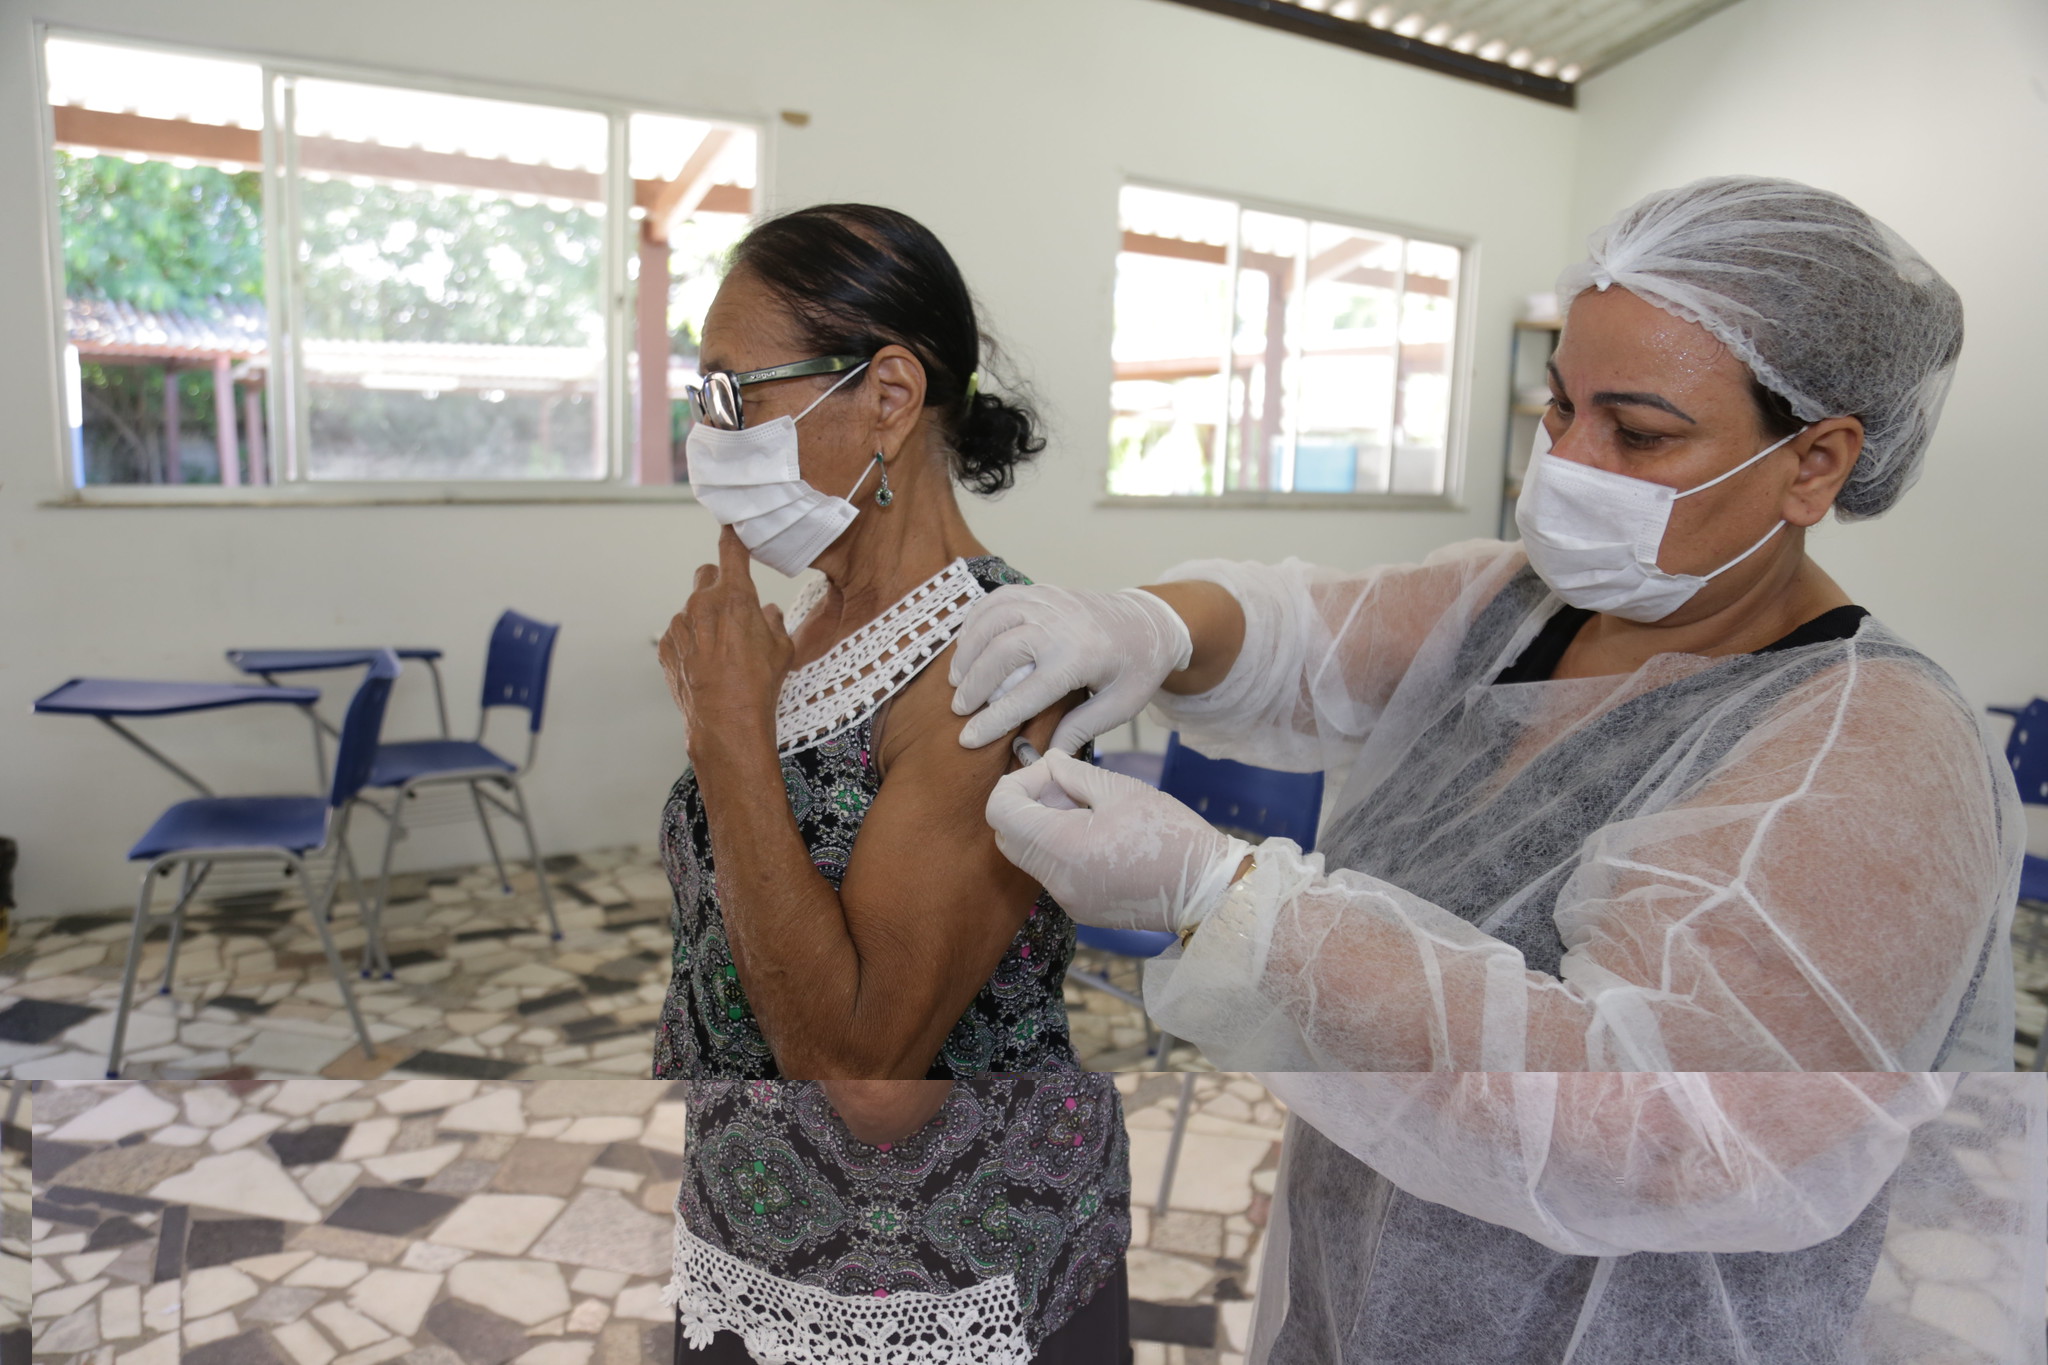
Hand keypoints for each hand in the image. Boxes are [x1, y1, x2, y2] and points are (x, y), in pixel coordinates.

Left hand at [659, 527, 795, 757]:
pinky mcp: (666, 646)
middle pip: (706, 574)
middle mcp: (702, 604)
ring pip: (693, 609)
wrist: (726, 721)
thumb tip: (767, 613)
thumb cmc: (758, 685)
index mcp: (734, 596)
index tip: (731, 525)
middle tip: (733, 609)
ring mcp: (680, 624)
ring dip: (705, 620)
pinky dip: (692, 642)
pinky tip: (706, 665)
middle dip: (719, 585)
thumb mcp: (782, 649)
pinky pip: (681, 633)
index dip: (733, 535)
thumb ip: (773, 622)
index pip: (731, 550)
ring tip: (722, 652)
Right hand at [950, 585, 1192, 752]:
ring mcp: (1048, 602)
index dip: (992, 720)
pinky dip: (977, 618)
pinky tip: (968, 642)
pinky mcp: (1043, 591)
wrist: (1151, 621)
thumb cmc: (1138, 668)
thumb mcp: (1120, 706)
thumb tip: (1046, 757)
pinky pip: (998, 599)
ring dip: (968, 650)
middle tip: (960, 709)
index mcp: (1079, 658)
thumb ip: (1081, 729)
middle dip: (973, 684)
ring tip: (958, 679)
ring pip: (992, 620)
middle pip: (999, 653)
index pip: (1024, 694)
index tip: (968, 738)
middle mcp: (1059, 625)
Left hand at [984, 750, 1247, 933]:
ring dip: (1042, 826)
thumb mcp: (1121, 790)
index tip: (1050, 772)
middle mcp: (1056, 880)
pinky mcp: (1080, 909)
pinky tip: (1095, 835)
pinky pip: (1051, 873)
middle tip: (1067, 788)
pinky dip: (1058, 849)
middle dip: (1027, 804)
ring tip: (1085, 809)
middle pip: (1008, 836)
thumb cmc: (1171, 833)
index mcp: (1063, 846)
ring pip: (1028, 855)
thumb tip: (1048, 761)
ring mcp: (1066, 899)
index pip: (1000, 811)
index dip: (1017, 784)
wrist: (1207, 889)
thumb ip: (1073, 774)